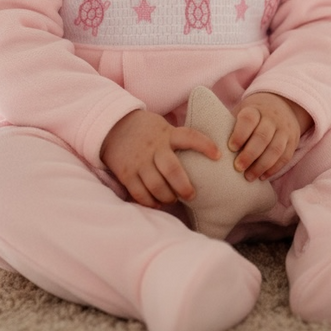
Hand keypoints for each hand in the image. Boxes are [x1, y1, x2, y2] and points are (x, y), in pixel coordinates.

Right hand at [100, 109, 219, 209]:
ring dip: (167, 197)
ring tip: (172, 199)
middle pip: (172, 170)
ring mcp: (139, 162)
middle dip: (184, 187)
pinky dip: (150, 202)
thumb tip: (203, 156)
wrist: (112, 126)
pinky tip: (157, 203)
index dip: (205, 145)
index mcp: (166, 134)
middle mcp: (154, 148)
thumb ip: (177, 139)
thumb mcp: (162, 127)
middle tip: (191, 195)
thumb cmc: (145, 129)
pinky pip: (139, 193)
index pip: (189, 137)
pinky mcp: (126, 173)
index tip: (218, 155)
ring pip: (156, 185)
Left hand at [229, 92, 311, 181]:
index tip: (231, 148)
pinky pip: (285, 157)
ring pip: (275, 149)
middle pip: (262, 137)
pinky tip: (262, 177)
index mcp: (256, 109)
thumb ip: (231, 126)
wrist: (281, 105)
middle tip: (237, 168)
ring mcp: (284, 129)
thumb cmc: (253, 115)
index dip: (240, 134)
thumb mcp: (242, 112)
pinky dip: (274, 169)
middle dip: (249, 155)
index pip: (249, 119)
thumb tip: (213, 146)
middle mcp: (272, 118)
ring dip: (261, 165)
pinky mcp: (293, 141)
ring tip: (248, 177)